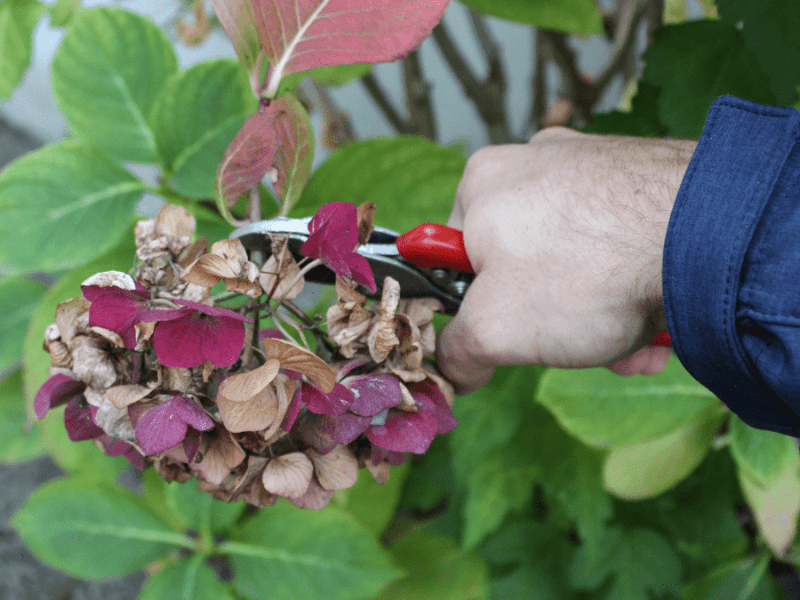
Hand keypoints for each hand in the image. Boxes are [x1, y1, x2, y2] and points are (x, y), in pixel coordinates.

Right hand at [436, 127, 696, 394]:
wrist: (704, 235)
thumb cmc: (586, 272)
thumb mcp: (493, 330)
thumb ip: (457, 353)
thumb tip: (455, 368)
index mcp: (481, 183)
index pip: (457, 259)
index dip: (479, 309)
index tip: (509, 336)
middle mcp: (533, 162)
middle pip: (523, 266)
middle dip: (552, 323)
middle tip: (578, 347)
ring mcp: (592, 165)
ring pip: (577, 262)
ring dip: (598, 317)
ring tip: (629, 345)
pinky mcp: (641, 178)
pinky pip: (619, 244)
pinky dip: (630, 288)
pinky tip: (655, 320)